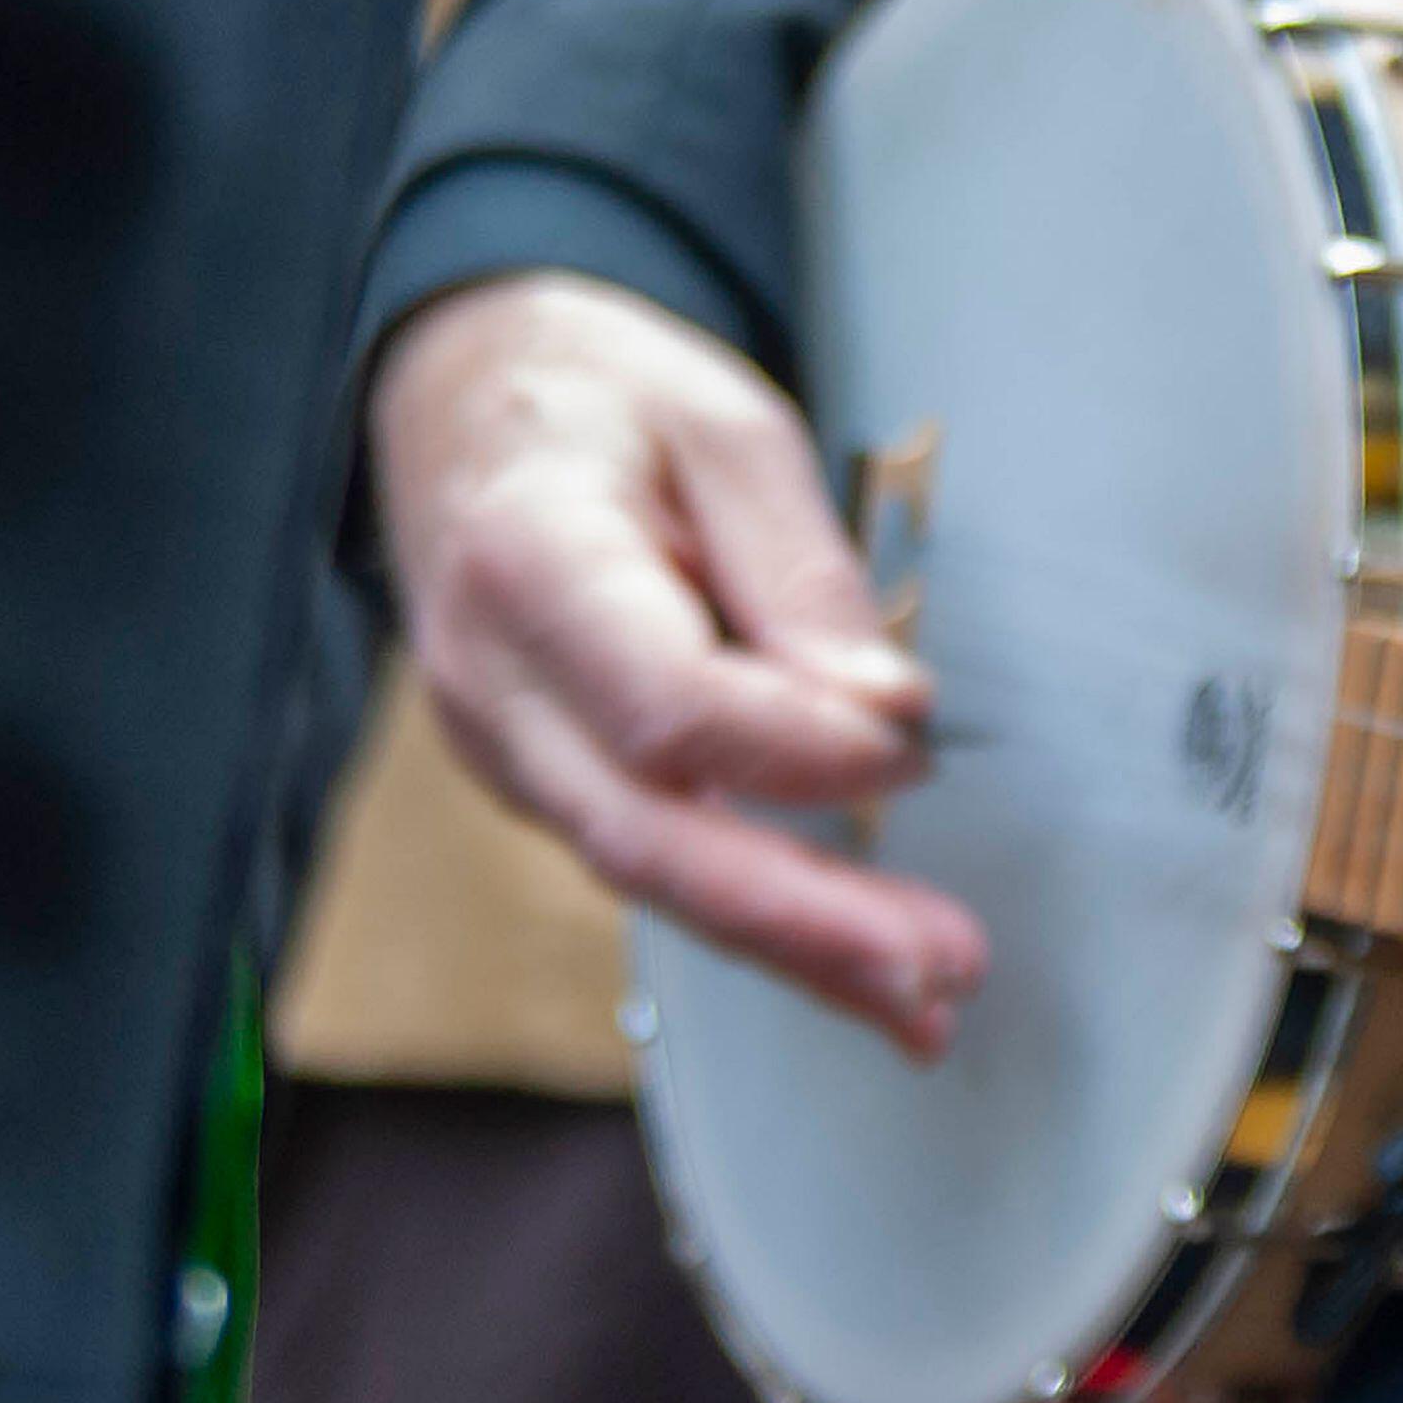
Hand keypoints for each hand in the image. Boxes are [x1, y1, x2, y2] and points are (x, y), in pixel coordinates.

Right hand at [371, 272, 986, 1056]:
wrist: (463, 403)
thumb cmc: (597, 400)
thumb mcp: (723, 423)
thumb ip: (800, 572)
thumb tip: (886, 710)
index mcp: (531, 562)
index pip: (664, 703)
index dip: (797, 747)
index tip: (910, 745)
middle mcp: (496, 683)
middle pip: (649, 837)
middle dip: (803, 919)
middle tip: (938, 968)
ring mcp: (506, 749)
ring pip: (652, 878)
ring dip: (796, 949)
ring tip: (926, 1001)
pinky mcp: (543, 783)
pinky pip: (655, 862)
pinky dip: (760, 916)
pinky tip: (856, 961)